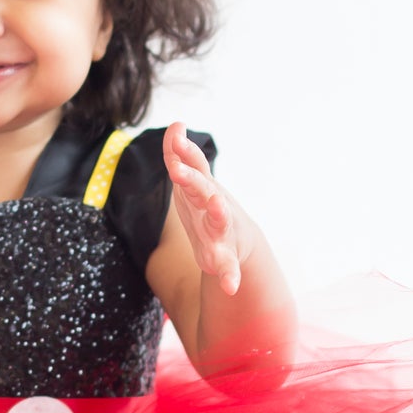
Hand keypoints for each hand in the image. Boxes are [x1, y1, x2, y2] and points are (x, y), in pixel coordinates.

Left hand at [164, 121, 245, 296]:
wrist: (236, 243)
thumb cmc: (208, 208)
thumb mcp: (193, 183)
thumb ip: (181, 155)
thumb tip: (176, 125)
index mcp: (204, 189)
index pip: (194, 167)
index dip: (186, 154)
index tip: (176, 136)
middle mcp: (215, 206)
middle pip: (203, 190)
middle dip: (193, 181)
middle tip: (178, 171)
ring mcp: (221, 232)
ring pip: (220, 224)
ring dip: (218, 215)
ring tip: (217, 207)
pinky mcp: (224, 258)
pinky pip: (229, 268)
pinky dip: (230, 277)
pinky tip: (229, 287)